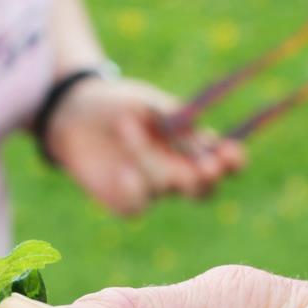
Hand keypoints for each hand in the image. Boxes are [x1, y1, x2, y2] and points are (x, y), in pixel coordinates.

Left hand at [44, 76, 244, 214]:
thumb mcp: (146, 101)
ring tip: (126, 126)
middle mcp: (178, 172)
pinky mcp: (124, 201)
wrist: (74, 114)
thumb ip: (170, 116)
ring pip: (166, 189)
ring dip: (150, 160)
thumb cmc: (118, 103)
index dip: (233, 161)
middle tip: (205, 167)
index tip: (231, 151)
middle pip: (204, 189)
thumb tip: (195, 129)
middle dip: (207, 179)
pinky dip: (134, 189)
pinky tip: (124, 171)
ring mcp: (152, 190)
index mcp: (194, 146)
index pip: (226, 161)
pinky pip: (137, 205)